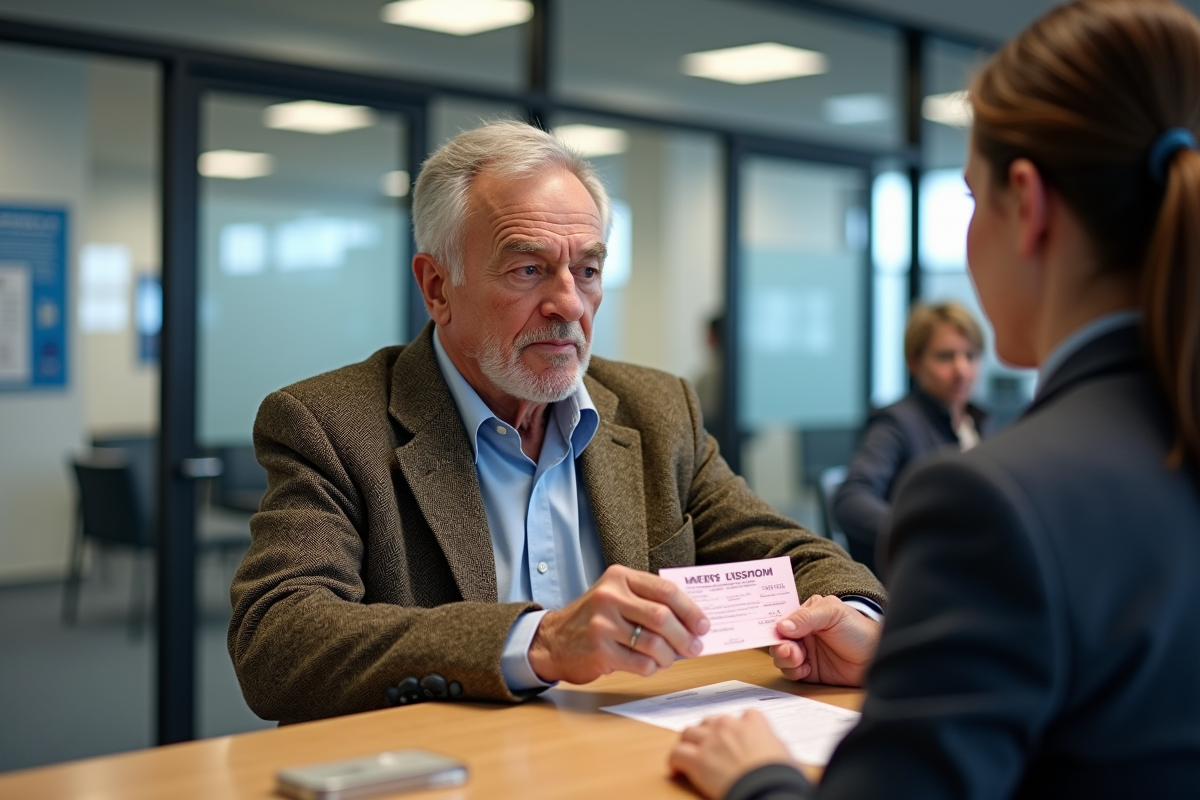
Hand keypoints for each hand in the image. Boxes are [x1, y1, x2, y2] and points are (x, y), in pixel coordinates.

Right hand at [528, 564, 709, 683]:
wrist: (553, 641)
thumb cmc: (593, 619)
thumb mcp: (616, 597)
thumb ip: (648, 602)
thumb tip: (690, 623)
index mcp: (619, 577)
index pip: (665, 590)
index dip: (690, 610)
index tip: (703, 625)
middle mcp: (610, 597)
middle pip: (662, 617)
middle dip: (685, 636)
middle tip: (696, 647)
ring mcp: (603, 624)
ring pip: (654, 643)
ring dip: (670, 655)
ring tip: (671, 658)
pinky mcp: (600, 651)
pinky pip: (640, 663)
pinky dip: (653, 667)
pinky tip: (651, 665)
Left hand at [668, 711, 793, 799]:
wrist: (766, 788)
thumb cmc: (779, 774)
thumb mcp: (783, 752)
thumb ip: (770, 742)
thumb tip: (770, 746)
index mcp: (752, 721)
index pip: (743, 715)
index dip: (739, 727)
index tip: (738, 736)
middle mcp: (728, 725)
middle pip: (710, 721)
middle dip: (708, 732)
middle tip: (709, 745)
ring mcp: (710, 741)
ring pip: (689, 732)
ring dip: (689, 742)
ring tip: (689, 753)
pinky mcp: (697, 760)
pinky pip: (677, 753)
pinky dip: (675, 761)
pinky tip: (677, 769)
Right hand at [769, 595, 880, 686]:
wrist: (875, 657)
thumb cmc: (859, 629)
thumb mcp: (833, 614)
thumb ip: (806, 617)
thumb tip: (782, 626)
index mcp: (806, 614)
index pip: (781, 617)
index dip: (774, 625)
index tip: (773, 632)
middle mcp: (802, 632)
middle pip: (777, 639)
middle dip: (779, 645)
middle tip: (790, 650)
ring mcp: (805, 652)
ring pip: (780, 656)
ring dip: (785, 659)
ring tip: (799, 659)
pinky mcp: (808, 671)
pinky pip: (790, 672)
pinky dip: (794, 672)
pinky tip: (807, 670)